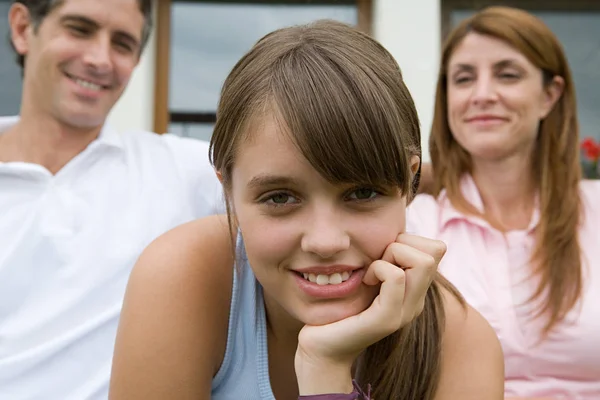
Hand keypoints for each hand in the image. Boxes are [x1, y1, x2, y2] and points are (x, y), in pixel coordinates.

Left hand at [295, 233, 445, 393]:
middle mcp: (417, 301)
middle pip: (436, 249)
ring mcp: (406, 311)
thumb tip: (391, 229)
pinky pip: (396, 277)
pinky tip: (364, 281)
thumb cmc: (338, 307)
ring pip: (423, 260)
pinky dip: (378, 268)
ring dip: (390, 255)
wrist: (321, 347)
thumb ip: (382, 258)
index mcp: (414, 290)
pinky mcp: (387, 319)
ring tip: (370, 272)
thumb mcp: (366, 276)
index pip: (436, 247)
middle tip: (376, 261)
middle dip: (402, 243)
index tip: (381, 255)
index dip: (408, 240)